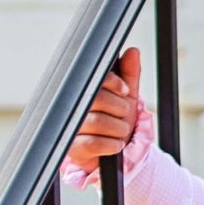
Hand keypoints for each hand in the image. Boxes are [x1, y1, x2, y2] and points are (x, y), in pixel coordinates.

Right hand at [67, 48, 140, 170]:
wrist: (116, 152)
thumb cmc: (118, 121)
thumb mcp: (127, 97)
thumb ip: (129, 75)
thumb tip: (132, 52)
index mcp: (83, 91)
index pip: (93, 78)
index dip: (113, 82)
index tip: (125, 90)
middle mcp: (72, 107)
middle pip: (95, 98)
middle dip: (119, 107)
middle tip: (124, 114)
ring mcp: (70, 127)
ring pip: (96, 121)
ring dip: (118, 128)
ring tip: (121, 131)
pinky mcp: (72, 148)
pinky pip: (93, 143)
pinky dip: (111, 144)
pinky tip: (116, 144)